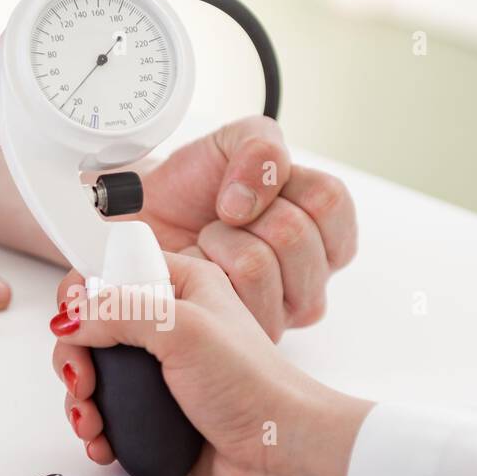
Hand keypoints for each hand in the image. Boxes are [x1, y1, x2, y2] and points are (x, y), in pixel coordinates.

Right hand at [50, 254, 372, 475]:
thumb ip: (120, 311)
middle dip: (75, 357)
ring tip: (91, 420)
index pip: (113, 271)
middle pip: (92, 328)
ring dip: (80, 399)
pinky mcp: (157, 412)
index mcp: (182, 287)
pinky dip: (96, 428)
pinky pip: (109, 413)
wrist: (281, 455)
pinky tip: (102, 440)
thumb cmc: (255, 387)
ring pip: (95, 374)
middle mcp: (170, 326)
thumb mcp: (184, 329)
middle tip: (83, 381)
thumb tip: (71, 316)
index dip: (83, 294)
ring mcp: (162, 371)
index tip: (71, 322)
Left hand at [137, 116, 356, 339]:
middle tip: (225, 217)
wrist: (147, 213)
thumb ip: (262, 148)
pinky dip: (202, 269)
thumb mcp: (236, 142)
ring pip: (259, 266)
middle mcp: (313, 274)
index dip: (281, 183)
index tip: (249, 185)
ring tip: (209, 242)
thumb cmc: (197, 186)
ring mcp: (284, 309)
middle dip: (245, 215)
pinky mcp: (249, 332)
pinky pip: (228, 294)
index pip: (330, 200)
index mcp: (325, 229)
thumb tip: (253, 197)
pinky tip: (199, 269)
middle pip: (295, 236)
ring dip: (220, 242)